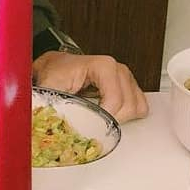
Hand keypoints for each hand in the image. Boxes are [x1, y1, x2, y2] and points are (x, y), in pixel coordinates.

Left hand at [32, 51, 148, 122]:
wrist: (56, 66)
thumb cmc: (55, 73)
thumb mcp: (49, 86)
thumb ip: (51, 102)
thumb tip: (50, 120)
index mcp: (103, 66)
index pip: (115, 101)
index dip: (103, 117)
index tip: (90, 124)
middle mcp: (118, 70)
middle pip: (128, 107)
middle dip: (110, 120)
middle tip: (91, 121)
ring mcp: (126, 78)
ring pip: (136, 109)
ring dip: (119, 119)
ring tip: (98, 116)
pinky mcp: (130, 88)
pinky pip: (140, 108)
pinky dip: (127, 116)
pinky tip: (108, 114)